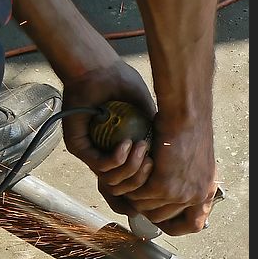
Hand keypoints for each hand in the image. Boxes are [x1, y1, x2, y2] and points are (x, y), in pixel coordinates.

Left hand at [62, 59, 156, 215]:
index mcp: (119, 153)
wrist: (99, 70)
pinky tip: (126, 145)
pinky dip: (116, 159)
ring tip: (140, 148)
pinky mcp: (79, 148)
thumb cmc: (122, 85)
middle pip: (124, 189)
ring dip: (130, 169)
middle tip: (150, 160)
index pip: (132, 183)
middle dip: (141, 179)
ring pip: (111, 181)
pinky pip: (100, 165)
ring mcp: (90, 154)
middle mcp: (103, 157)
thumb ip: (157, 134)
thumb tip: (178, 160)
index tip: (163, 172)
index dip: (147, 185)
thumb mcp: (147, 113)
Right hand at [124, 109, 216, 234]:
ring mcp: (179, 194)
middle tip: (138, 193)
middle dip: (146, 208)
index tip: (162, 220)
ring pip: (146, 209)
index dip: (174, 225)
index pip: (192, 224)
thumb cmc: (190, 130)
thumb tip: (175, 198)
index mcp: (205, 191)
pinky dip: (131, 186)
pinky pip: (138, 197)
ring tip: (134, 178)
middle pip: (162, 218)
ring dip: (136, 195)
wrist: (186, 116)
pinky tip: (131, 172)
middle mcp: (195, 196)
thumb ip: (189, 182)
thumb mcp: (196, 163)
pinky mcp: (162, 187)